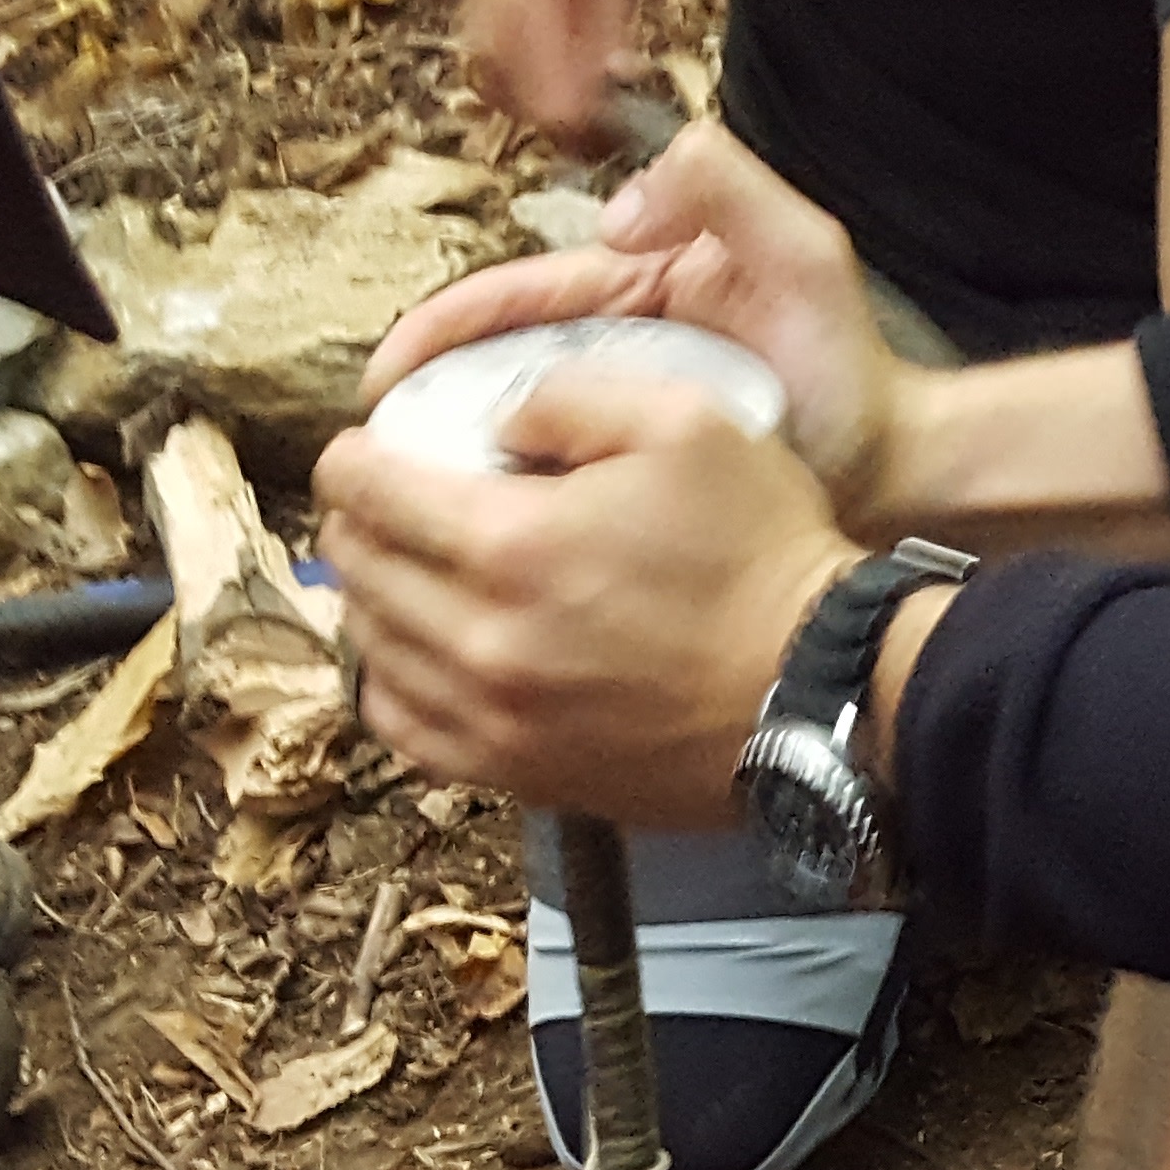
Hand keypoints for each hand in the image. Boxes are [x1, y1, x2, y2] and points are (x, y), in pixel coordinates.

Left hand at [317, 368, 852, 823]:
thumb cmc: (760, 554)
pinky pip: (406, 730)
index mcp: (509, 544)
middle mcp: (482, 641)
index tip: (364, 449)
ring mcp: (494, 720)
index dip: (351, 458)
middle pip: (358, 571)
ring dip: (372, 602)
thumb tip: (493, 419)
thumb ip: (567, 396)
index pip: (366, 491)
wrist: (817, 692)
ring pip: (371, 652)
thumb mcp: (684, 419)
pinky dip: (394, 685)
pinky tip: (419, 655)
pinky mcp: (519, 773)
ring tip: (402, 572)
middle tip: (381, 501)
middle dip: (356, 523)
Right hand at [362, 119, 912, 532]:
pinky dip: (502, 535)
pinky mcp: (633, 502)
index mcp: (630, 297)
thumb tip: (611, 213)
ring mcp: (620, 438)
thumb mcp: (800, 254)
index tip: (382, 381)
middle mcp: (611, 364)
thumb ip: (723, 189)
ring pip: (505, 455)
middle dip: (418, 418)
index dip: (436, 338)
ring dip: (445, 486)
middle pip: (487, 382)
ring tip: (392, 527)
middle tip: (363, 466)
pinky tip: (465, 570)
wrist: (898, 477)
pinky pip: (548, 512)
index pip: (508, 306)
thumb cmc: (849, 369)